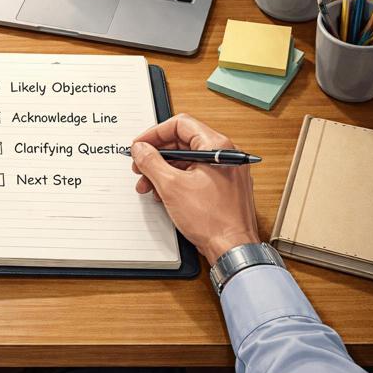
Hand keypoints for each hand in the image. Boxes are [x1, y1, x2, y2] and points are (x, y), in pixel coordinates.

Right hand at [130, 114, 259, 265]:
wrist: (233, 248)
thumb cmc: (213, 220)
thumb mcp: (171, 186)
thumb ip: (151, 162)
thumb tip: (140, 148)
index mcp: (217, 146)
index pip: (180, 124)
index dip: (155, 133)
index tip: (139, 145)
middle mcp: (224, 155)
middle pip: (182, 142)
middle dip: (156, 155)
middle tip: (139, 166)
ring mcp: (225, 171)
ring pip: (186, 160)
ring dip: (163, 170)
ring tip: (147, 185)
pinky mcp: (222, 186)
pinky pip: (194, 174)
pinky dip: (176, 181)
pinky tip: (163, 194)